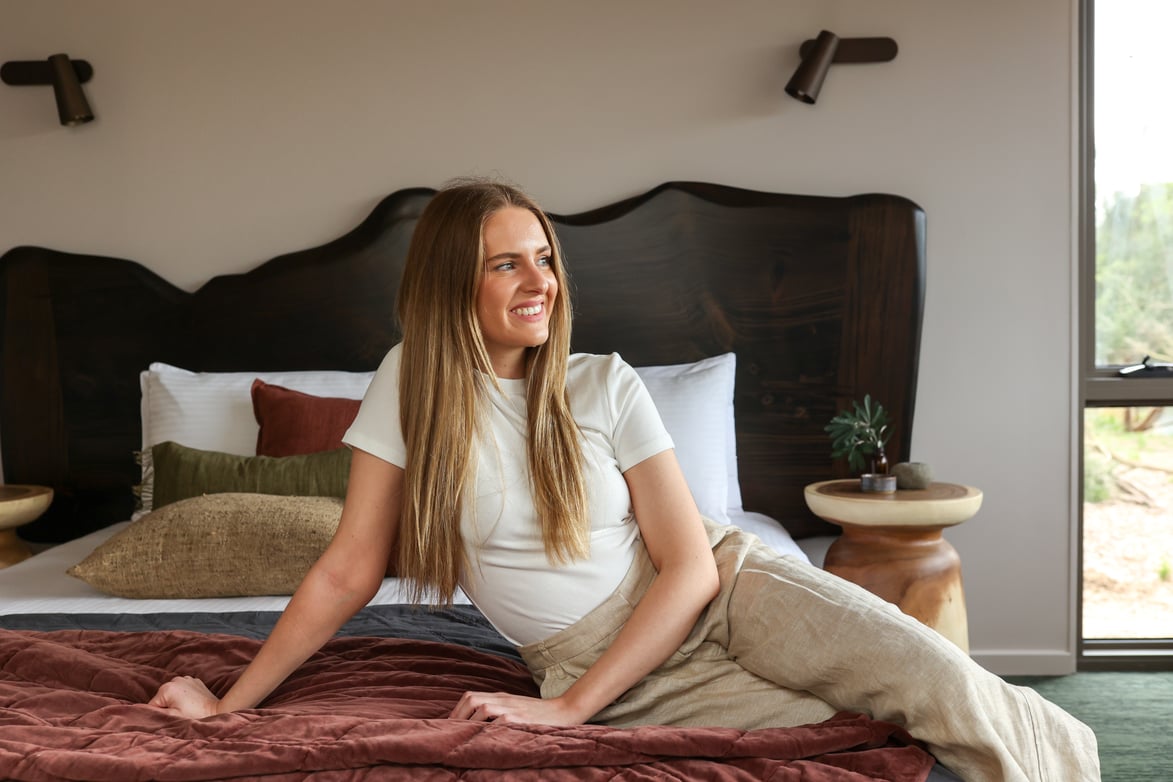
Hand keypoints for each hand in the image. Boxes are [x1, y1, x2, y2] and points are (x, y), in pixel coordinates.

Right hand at [148, 675, 221, 718]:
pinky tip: (191, 703)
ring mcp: (186, 678)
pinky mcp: (194, 681)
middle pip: (162, 698)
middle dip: (166, 707)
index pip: (152, 705)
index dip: (157, 714)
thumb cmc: (194, 715)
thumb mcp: (172, 716)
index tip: (167, 719)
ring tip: (186, 709)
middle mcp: (175, 680)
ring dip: (175, 701)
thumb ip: (156, 713)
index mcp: (167, 688)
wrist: (217, 710)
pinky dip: (184, 696)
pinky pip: (183, 690)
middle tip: (178, 714)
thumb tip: (139, 712)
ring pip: (172, 693)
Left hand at [449, 690, 588, 725]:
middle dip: (457, 716)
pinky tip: (482, 741)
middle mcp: (503, 700)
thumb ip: (499, 711)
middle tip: (451, 734)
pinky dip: (488, 730)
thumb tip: (476, 725)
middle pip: (472, 699)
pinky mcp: (520, 719)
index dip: (456, 711)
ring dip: (470, 723)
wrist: (565, 710)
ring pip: (482, 707)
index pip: (470, 697)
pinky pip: (498, 722)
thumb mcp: (516, 708)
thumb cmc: (539, 714)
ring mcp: (511, 708)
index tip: (449, 727)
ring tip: (463, 739)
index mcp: (501, 697)